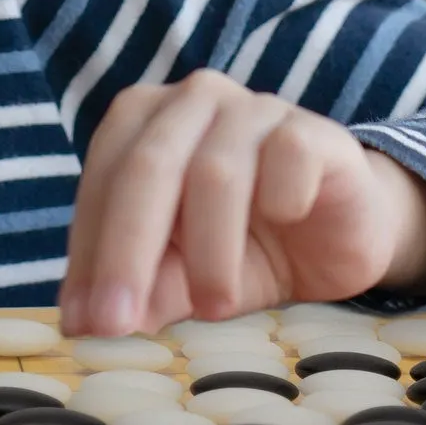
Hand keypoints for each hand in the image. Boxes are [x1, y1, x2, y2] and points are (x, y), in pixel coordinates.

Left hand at [55, 70, 425, 336]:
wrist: (341, 235)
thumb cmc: (245, 245)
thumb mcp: (186, 275)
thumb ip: (142, 285)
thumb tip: (87, 322)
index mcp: (141, 119)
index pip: (101, 184)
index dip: (88, 255)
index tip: (83, 324)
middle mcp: (190, 100)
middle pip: (146, 169)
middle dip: (126, 253)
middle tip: (116, 324)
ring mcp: (252, 108)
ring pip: (214, 172)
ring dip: (208, 250)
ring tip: (212, 306)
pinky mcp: (311, 129)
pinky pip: (287, 157)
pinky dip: (280, 200)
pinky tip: (284, 224)